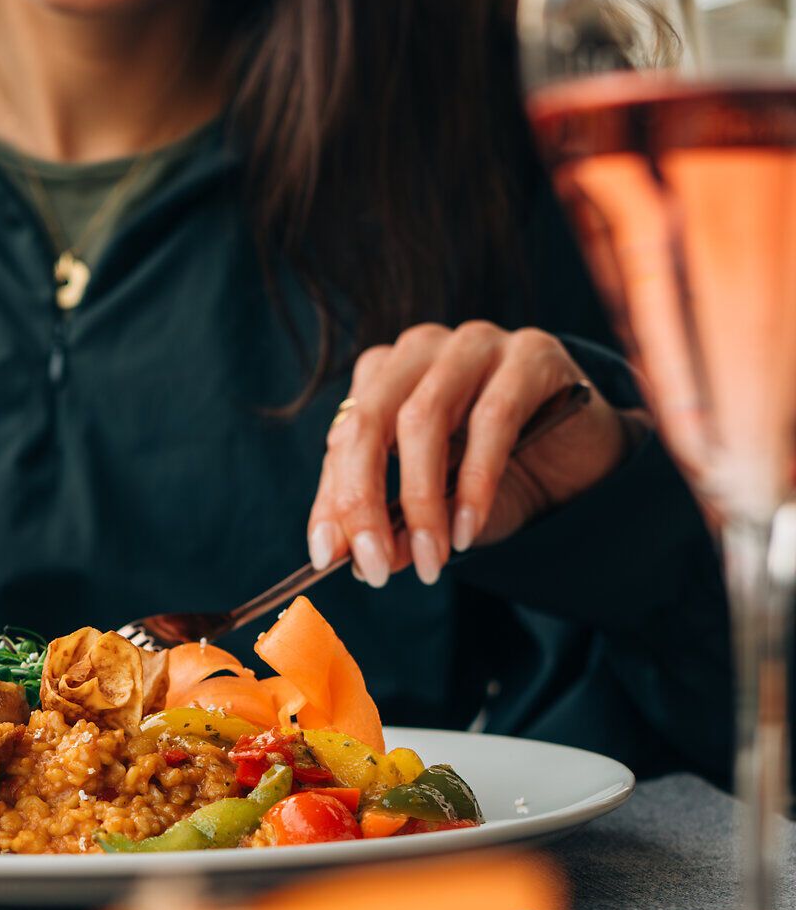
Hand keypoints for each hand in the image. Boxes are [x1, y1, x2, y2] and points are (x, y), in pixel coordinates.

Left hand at [307, 323, 632, 586]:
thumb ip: (390, 525)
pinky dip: (474, 483)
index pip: (342, 438)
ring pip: (423, 418)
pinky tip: (469, 530)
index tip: (327, 558)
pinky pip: (492, 419)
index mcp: (384, 377)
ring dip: (421, 501)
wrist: (581, 465)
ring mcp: (475, 343)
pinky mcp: (531, 354)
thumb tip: (347, 557)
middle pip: (370, 421)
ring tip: (430, 559)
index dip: (331, 500)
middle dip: (364, 500)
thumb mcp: (435, 511)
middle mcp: (420, 350)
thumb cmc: (498, 480)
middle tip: (374, 566)